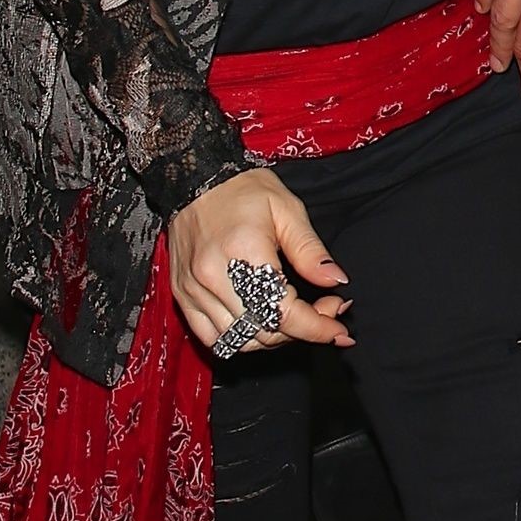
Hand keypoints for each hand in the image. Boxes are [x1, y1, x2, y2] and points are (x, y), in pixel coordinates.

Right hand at [167, 168, 349, 355]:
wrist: (196, 180)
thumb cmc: (244, 191)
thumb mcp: (287, 209)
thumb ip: (310, 250)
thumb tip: (336, 281)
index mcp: (244, 251)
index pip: (283, 311)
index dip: (316, 326)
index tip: (337, 328)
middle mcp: (214, 276)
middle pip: (264, 331)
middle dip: (302, 330)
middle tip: (323, 310)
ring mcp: (194, 289)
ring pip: (239, 340)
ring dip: (274, 338)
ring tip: (294, 316)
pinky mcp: (182, 295)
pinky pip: (213, 338)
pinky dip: (241, 339)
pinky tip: (261, 324)